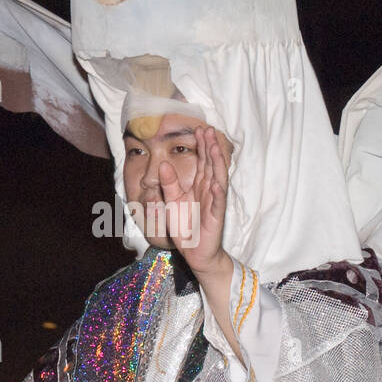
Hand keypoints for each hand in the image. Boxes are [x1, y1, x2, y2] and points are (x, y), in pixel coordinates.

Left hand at [159, 124, 230, 273]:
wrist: (195, 253)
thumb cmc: (185, 227)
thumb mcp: (172, 202)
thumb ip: (168, 184)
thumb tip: (163, 164)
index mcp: (198, 186)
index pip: (202, 162)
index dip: (202, 146)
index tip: (199, 129)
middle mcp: (208, 190)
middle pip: (211, 165)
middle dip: (210, 148)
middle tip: (208, 130)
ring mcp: (213, 203)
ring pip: (217, 179)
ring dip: (217, 164)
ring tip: (216, 148)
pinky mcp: (215, 217)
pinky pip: (217, 204)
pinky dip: (218, 194)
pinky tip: (217, 183)